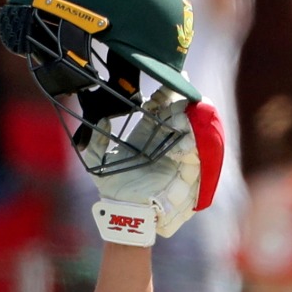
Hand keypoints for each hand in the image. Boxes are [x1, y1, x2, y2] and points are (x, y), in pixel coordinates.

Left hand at [84, 86, 222, 244]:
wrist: (125, 213)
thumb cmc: (113, 189)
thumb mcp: (100, 161)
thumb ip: (96, 141)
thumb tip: (99, 120)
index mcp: (146, 137)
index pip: (159, 110)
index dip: (164, 95)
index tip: (167, 78)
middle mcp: (163, 143)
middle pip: (177, 116)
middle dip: (181, 100)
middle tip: (184, 84)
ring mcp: (176, 156)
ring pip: (189, 130)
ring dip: (192, 116)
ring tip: (193, 100)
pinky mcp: (185, 171)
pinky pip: (195, 152)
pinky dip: (195, 140)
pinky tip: (193, 128)